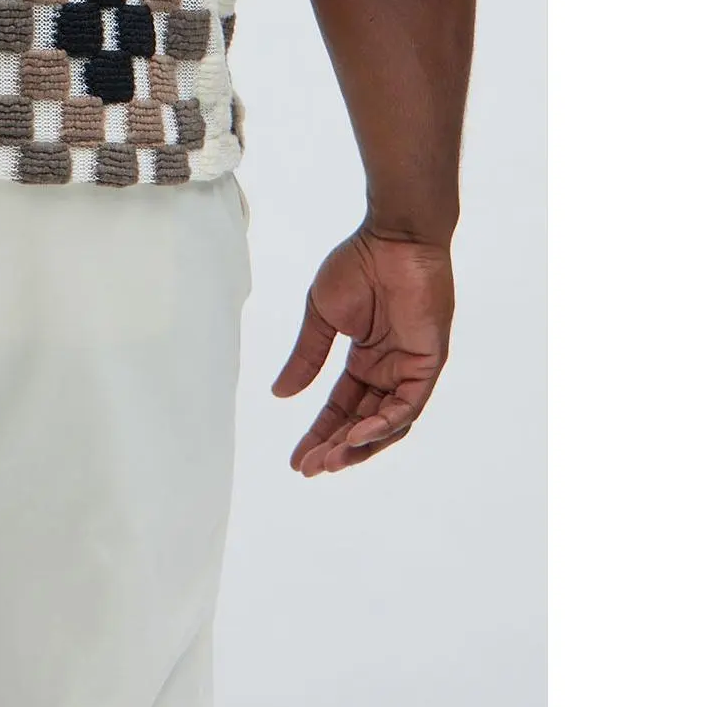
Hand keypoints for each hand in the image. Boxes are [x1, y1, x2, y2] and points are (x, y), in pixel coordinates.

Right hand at [272, 224, 453, 476]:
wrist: (392, 239)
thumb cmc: (358, 265)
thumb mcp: (321, 316)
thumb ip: (306, 357)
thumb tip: (279, 394)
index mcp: (365, 359)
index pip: (341, 407)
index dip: (320, 432)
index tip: (297, 458)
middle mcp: (388, 370)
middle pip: (362, 422)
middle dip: (335, 447)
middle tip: (309, 467)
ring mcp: (409, 370)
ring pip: (386, 423)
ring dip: (358, 445)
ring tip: (329, 461)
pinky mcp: (427, 364)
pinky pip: (407, 406)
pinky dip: (383, 424)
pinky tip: (357, 436)